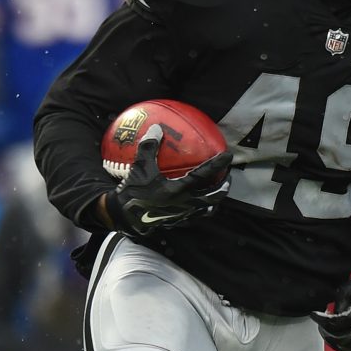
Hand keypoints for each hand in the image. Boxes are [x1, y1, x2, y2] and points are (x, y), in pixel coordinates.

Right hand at [106, 125, 231, 235]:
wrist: (123, 218)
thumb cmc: (132, 191)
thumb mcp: (139, 168)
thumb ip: (148, 148)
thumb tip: (156, 128)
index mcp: (179, 189)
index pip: (205, 175)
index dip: (218, 164)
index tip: (228, 155)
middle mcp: (185, 203)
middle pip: (214, 196)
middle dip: (223, 186)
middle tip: (228, 176)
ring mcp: (182, 215)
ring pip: (206, 208)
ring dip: (214, 199)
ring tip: (216, 190)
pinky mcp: (176, 222)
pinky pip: (194, 215)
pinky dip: (199, 207)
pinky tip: (194, 200)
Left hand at [310, 275, 350, 350]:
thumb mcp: (349, 288)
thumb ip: (340, 301)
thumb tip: (331, 317)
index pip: (342, 320)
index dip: (325, 319)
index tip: (313, 314)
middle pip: (343, 336)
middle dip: (326, 330)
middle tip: (319, 321)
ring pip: (345, 346)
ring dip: (330, 339)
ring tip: (324, 327)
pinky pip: (349, 349)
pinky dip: (337, 345)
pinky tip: (331, 334)